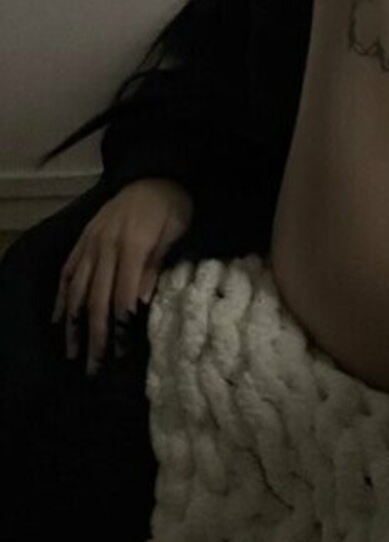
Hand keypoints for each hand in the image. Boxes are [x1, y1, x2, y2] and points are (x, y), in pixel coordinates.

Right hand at [52, 179, 193, 375]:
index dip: (121, 325)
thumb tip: (140, 302)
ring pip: (76, 289)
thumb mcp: (176, 232)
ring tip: (73, 351)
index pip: (122, 294)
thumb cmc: (174, 206)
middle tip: (94, 367)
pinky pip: (67, 271)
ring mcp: (90, 242)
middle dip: (95, 335)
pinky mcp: (83, 239)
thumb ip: (157, 265)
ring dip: (73, 323)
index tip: (121, 353)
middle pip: (96, 298)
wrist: (154, 173)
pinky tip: (58, 318)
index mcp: (132, 245)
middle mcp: (105, 246)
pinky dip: (61, 296)